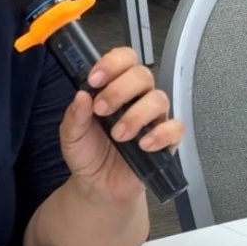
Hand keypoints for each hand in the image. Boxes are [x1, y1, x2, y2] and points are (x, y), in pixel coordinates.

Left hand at [59, 47, 184, 204]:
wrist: (98, 186)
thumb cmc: (87, 153)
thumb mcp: (71, 134)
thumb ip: (75, 115)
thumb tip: (81, 95)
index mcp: (113, 87)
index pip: (123, 59)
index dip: (112, 63)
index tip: (95, 80)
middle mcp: (136, 98)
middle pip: (142, 75)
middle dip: (120, 90)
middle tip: (102, 110)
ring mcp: (153, 118)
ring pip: (159, 99)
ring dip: (136, 115)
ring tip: (118, 135)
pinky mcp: (166, 140)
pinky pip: (175, 128)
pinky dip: (160, 134)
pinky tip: (143, 144)